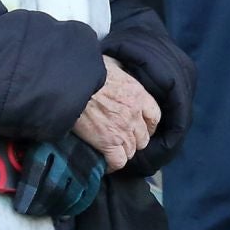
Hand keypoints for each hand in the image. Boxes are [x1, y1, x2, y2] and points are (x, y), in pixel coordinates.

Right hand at [71, 54, 161, 171]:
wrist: (74, 85)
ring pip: (131, 152)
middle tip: (123, 141)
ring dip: (122, 152)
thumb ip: (121, 72)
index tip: (142, 128)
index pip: (154, 116)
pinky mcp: (107, 143)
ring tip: (112, 151)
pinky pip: (118, 162)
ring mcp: (122, 130)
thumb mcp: (113, 65)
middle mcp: (135, 115)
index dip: (149, 125)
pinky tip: (106, 162)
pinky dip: (113, 165)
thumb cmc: (89, 71)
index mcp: (139, 95)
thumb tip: (117, 69)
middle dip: (134, 141)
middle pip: (143, 138)